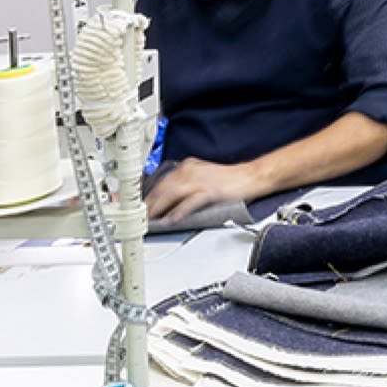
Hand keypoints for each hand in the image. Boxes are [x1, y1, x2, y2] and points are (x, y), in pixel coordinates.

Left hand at [146, 155, 262, 222]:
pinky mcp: (211, 190)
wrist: (250, 177)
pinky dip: (180, 211)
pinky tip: (173, 219)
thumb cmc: (227, 180)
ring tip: (150, 219)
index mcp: (187, 167)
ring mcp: (201, 180)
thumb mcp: (200, 177)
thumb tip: (165, 201)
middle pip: (163, 187)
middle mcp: (191, 171)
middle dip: (149, 203)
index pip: (161, 182)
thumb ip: (183, 186)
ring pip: (173, 193)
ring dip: (160, 207)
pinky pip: (191, 201)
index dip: (147, 195)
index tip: (136, 206)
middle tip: (139, 216)